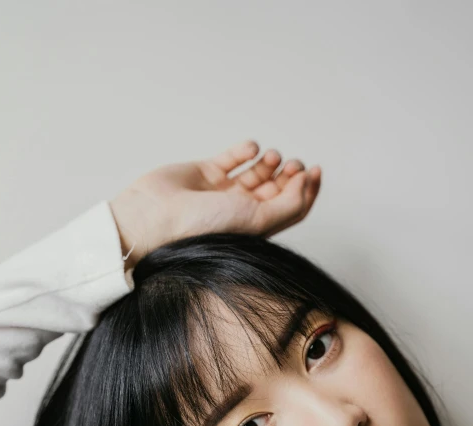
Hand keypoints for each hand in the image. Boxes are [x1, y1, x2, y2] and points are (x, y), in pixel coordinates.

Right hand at [109, 140, 321, 267]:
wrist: (157, 218)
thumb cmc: (203, 228)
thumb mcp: (257, 221)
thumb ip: (288, 204)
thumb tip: (307, 182)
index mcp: (255, 228)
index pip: (290, 208)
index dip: (307, 190)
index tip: (315, 171)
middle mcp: (240, 211)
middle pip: (277, 189)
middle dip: (291, 174)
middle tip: (294, 165)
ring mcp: (222, 192)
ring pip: (256, 172)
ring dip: (270, 161)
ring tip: (272, 157)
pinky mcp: (205, 173)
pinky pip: (231, 159)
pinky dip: (244, 151)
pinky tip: (250, 149)